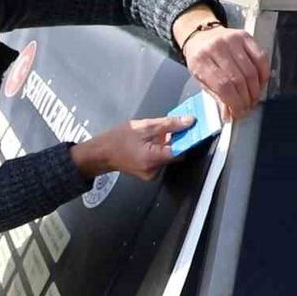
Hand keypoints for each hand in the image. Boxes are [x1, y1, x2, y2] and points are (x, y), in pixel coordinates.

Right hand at [70, 116, 190, 180]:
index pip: (181, 150)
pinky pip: (161, 159)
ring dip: (167, 144)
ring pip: (168, 156)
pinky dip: (160, 149)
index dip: (188, 138)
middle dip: (176, 139)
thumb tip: (189, 121)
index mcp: (152, 159)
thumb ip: (168, 124)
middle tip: (173, 126)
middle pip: (175, 154)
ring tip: (155, 134)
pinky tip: (151, 142)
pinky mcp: (150, 174)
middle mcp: (154, 170)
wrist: (102, 152)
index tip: (194, 128)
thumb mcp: (144, 126)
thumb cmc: (118, 139)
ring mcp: (152, 174)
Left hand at [182, 25, 268, 121]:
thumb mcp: (201, 80)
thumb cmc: (201, 59)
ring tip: (253, 98)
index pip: (223, 86)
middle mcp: (216, 48)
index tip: (239, 113)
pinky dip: (263, 74)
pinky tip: (260, 83)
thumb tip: (229, 115)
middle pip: (239, 80)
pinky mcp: (245, 36)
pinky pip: (260, 58)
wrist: (200, 35)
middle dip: (246, 99)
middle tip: (247, 107)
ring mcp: (232, 40)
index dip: (235, 103)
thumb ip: (216, 97)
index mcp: (201, 61)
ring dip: (255, 90)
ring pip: (251, 71)